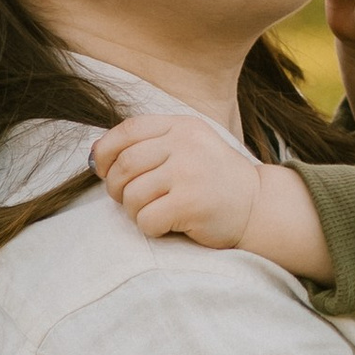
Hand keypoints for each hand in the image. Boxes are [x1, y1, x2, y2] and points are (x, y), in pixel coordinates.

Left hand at [93, 110, 274, 251]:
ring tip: (154, 212)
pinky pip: (147, 219)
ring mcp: (189, 173)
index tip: (104, 170)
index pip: (128, 130)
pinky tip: (168, 225)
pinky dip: (151, 228)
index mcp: (182, 126)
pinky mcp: (192, 203)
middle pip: (124, 165)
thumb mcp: (188, 147)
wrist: (259, 205)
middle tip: (130, 199)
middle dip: (117, 188)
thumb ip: (148, 145)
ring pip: (132, 195)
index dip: (106, 151)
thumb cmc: (214, 180)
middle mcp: (185, 144)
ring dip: (135, 211)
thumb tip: (95, 155)